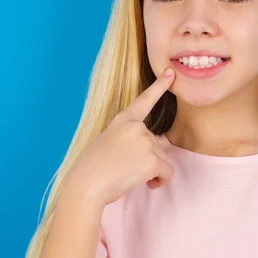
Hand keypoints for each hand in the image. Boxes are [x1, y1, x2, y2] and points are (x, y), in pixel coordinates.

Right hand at [62, 67, 176, 207]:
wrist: (86, 185)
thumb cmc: (93, 170)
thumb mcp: (108, 143)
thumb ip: (129, 139)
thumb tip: (152, 153)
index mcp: (123, 120)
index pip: (144, 101)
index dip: (159, 86)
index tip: (170, 72)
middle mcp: (136, 127)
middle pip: (157, 144)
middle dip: (147, 160)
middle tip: (124, 168)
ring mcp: (145, 141)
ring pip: (162, 159)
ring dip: (151, 172)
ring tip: (128, 176)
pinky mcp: (153, 159)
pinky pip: (168, 172)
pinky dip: (160, 181)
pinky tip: (145, 184)